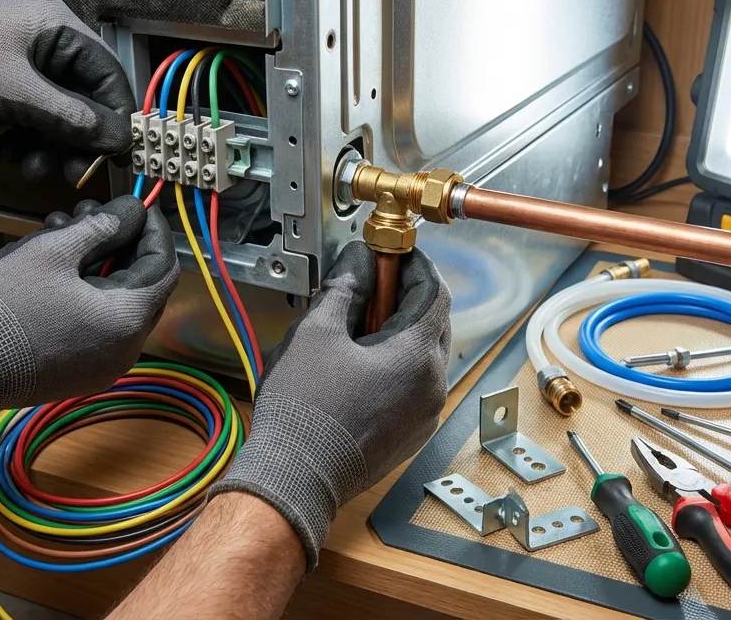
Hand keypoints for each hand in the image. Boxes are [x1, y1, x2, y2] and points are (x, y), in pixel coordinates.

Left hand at [0, 0, 133, 182]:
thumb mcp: (13, 94)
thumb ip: (70, 118)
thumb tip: (116, 138)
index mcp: (56, 25)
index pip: (108, 73)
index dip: (116, 116)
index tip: (117, 153)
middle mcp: (47, 38)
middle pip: (85, 97)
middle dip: (76, 138)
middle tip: (71, 172)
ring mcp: (25, 59)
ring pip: (58, 111)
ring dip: (50, 145)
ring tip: (31, 167)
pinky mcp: (5, 79)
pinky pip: (33, 114)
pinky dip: (27, 137)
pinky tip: (9, 153)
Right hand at [0, 196, 178, 454]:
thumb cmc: (2, 306)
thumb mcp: (52, 251)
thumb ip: (101, 227)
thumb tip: (130, 211)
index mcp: (126, 321)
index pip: (164, 266)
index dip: (154, 231)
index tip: (137, 207)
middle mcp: (125, 351)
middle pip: (142, 287)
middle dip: (121, 246)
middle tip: (92, 216)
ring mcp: (103, 366)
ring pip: (117, 305)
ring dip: (99, 267)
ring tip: (65, 235)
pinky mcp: (79, 373)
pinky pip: (98, 327)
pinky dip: (87, 295)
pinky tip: (58, 270)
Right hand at [211, 242, 451, 569]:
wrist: (294, 477)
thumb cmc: (303, 410)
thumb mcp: (317, 332)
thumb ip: (345, 288)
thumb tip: (358, 260)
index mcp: (418, 356)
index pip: (434, 291)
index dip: (414, 265)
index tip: (393, 253)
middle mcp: (433, 386)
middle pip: (436, 322)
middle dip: (408, 297)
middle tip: (374, 284)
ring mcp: (425, 414)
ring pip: (427, 356)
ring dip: (403, 332)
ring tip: (361, 325)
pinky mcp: (412, 434)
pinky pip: (417, 386)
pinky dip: (400, 365)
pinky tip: (363, 364)